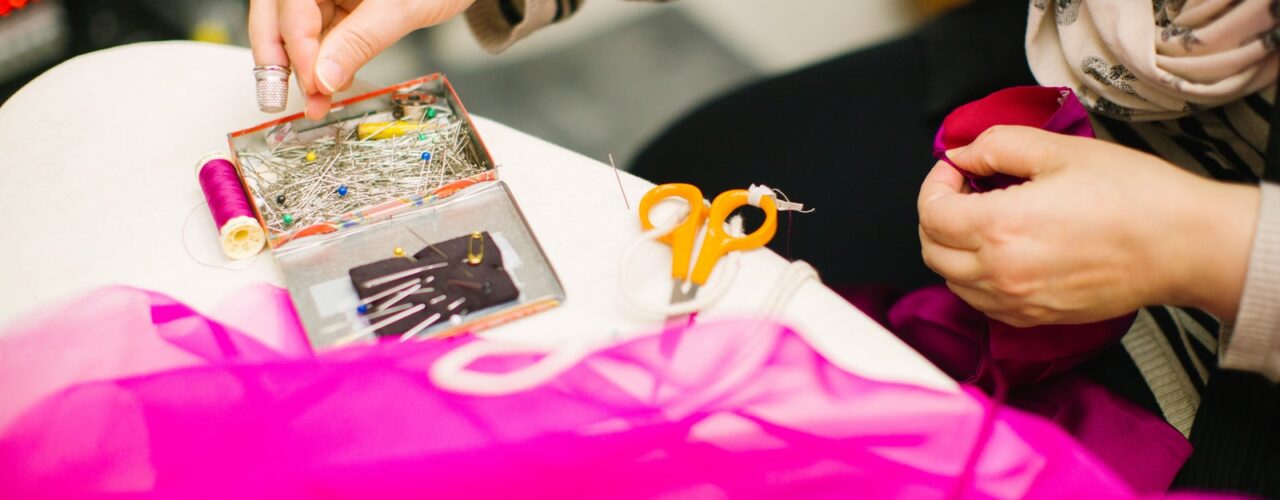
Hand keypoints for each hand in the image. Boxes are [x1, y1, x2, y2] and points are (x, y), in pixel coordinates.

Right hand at [249, 0, 476, 119]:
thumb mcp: (400, 8)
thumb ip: (360, 41)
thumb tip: (325, 78)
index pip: (291, 3)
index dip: (296, 45)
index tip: (313, 83)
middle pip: (276, 13)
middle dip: (279, 57)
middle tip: (278, 98)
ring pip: (294, 28)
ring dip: (301, 67)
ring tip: (316, 103)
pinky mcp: (338, 4)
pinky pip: (318, 33)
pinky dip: (321, 62)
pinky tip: (327, 87)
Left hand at [917, 125, 1258, 325]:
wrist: (1183, 245)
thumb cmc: (1133, 195)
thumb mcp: (1059, 150)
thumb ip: (997, 147)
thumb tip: (961, 154)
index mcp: (1000, 227)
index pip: (930, 212)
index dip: (936, 182)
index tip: (957, 168)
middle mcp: (1001, 273)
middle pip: (931, 249)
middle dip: (938, 214)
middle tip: (966, 189)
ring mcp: (1017, 301)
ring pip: (951, 279)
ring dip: (953, 247)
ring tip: (985, 218)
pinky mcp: (1035, 318)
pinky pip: (981, 302)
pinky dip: (975, 277)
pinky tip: (1003, 251)